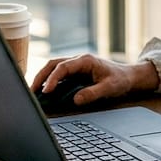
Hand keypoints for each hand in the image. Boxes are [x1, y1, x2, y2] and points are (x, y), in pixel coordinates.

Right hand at [30, 54, 159, 106]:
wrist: (128, 76)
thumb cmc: (120, 80)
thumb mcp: (109, 88)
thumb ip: (93, 93)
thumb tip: (76, 99)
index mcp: (85, 61)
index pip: (63, 67)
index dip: (52, 79)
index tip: (46, 91)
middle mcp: (78, 60)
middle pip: (53, 64)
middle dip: (41, 76)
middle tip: (32, 91)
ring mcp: (75, 65)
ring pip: (53, 67)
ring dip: (42, 78)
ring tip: (33, 91)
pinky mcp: (75, 72)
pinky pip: (58, 74)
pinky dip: (49, 81)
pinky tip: (44, 91)